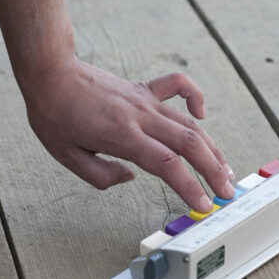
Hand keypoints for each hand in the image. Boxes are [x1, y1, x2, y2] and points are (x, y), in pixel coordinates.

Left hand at [23, 55, 235, 211]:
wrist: (51, 74)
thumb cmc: (55, 115)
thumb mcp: (67, 156)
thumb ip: (101, 175)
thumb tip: (129, 177)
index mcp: (123, 136)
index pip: (167, 165)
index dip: (190, 186)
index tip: (203, 205)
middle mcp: (140, 116)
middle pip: (189, 144)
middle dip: (213, 170)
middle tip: (226, 192)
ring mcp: (144, 100)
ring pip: (188, 123)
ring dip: (211, 147)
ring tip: (225, 168)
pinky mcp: (143, 88)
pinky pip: (177, 86)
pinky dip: (195, 98)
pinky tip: (201, 115)